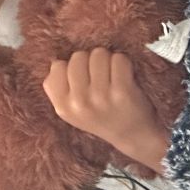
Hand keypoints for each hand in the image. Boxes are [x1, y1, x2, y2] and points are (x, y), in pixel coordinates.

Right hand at [43, 49, 168, 172]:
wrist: (133, 136)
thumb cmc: (100, 117)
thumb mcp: (71, 111)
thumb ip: (58, 89)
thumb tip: (56, 61)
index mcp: (63, 106)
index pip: (57, 66)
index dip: (72, 67)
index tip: (83, 77)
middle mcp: (79, 102)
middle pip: (78, 56)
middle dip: (90, 60)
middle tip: (100, 75)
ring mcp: (100, 97)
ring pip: (98, 54)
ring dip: (107, 59)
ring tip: (112, 75)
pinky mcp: (122, 92)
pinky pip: (119, 59)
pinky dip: (123, 62)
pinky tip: (125, 75)